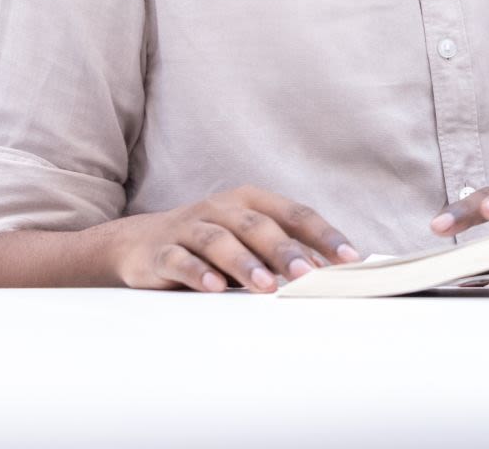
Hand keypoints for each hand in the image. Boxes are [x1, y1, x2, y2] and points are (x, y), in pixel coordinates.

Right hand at [108, 185, 359, 292]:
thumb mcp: (248, 242)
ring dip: (245, 263)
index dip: (324, 235)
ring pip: (220, 242)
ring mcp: (189, 227)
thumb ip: (283, 254)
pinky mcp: (160, 251)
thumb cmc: (210, 245)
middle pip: (259, 226)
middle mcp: (222, 208)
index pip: (295, 214)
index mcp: (251, 201)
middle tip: (307, 276)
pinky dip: (197, 272)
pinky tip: (213, 288)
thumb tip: (329, 273)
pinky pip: (181, 260)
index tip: (349, 259)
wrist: (138, 244)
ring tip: (266, 286)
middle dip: (286, 252)